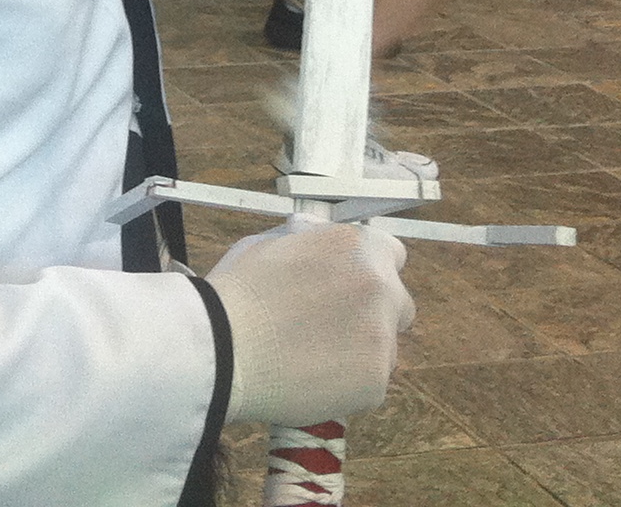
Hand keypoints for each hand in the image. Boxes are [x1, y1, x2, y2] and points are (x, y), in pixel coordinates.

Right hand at [210, 218, 414, 426]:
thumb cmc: (238, 292)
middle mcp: (380, 289)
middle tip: (331, 322)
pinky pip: (369, 380)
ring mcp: (382, 339)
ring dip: (360, 348)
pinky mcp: (375, 383)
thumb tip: (316, 237)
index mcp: (356, 247)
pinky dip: (347, 381)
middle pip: (398, 302)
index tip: (347, 281)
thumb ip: (308, 241)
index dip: (367, 267)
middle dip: (373, 311)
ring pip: (384, 346)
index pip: (392, 253)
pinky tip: (310, 376)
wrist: (223, 348)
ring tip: (310, 354)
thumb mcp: (268, 243)